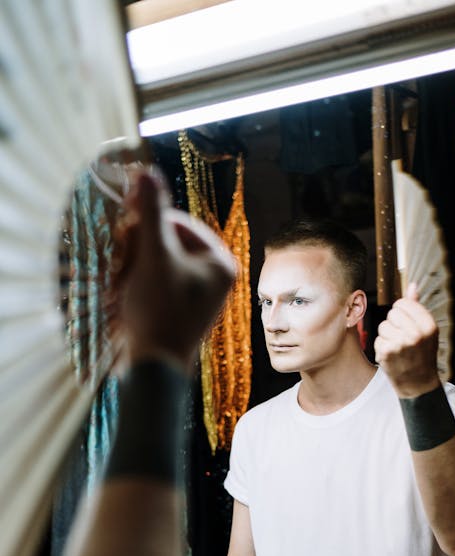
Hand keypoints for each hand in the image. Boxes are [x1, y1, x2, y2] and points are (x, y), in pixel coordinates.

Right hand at [111, 171, 235, 371]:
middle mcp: (214, 276)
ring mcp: (197, 294)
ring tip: (119, 284)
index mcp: (220, 262)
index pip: (179, 222)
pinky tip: (122, 295)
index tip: (125, 236)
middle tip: (120, 264)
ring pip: (157, 261)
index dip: (148, 225)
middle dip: (138, 250)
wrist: (152, 368)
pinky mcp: (179, 308)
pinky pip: (154, 281)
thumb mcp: (154, 257)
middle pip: (167, 241)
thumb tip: (146, 172)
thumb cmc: (158, 312)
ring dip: (132, 266)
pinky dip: (136, 283)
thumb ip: (151, 213)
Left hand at [374, 282, 440, 396]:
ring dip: (388, 335)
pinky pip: (378, 339)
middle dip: (394, 323)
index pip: (404, 303)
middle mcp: (416, 334)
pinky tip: (392, 356)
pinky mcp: (387, 352)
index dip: (402, 312)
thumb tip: (412, 285)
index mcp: (429, 325)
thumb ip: (417, 306)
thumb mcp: (425, 330)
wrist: (417, 382)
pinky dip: (383, 347)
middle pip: (392, 313)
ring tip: (398, 347)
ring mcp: (401, 343)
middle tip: (403, 338)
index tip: (407, 323)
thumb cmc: (421, 353)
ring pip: (383, 325)